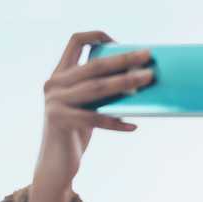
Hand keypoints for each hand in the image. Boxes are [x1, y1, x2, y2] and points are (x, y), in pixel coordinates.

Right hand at [27, 31, 153, 201]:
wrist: (56, 165)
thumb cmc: (77, 133)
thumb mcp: (87, 106)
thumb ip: (100, 91)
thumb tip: (137, 79)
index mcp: (60, 75)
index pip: (75, 42)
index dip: (96, 36)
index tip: (119, 41)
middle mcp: (54, 84)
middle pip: (94, 65)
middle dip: (123, 59)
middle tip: (148, 56)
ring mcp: (54, 102)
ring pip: (96, 88)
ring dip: (125, 83)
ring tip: (148, 80)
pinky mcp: (60, 121)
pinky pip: (95, 118)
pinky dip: (116, 122)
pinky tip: (134, 125)